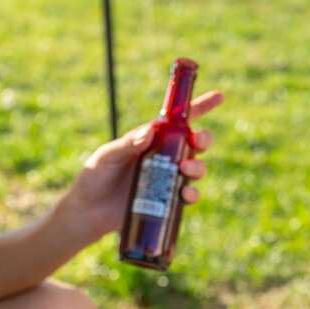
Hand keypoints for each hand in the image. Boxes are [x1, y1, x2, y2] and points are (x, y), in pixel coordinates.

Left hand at [65, 90, 225, 241]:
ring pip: (196, 169)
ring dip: (198, 167)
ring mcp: (168, 179)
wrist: (90, 211)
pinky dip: (192, 194)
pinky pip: (188, 196)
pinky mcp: (167, 201)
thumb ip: (126, 143)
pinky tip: (185, 194)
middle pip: (195, 144)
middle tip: (198, 141)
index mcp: (153, 138)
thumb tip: (149, 131)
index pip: (180, 119)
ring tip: (185, 170)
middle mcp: (165, 156)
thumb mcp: (107, 155)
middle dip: (204, 139)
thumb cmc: (95, 176)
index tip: (220, 96)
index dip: (202, 106)